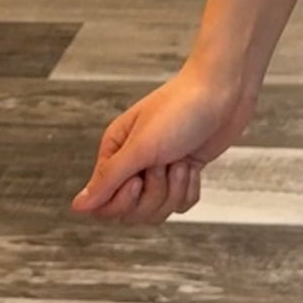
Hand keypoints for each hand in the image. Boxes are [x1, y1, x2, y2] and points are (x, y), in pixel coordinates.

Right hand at [72, 52, 258, 226]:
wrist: (224, 90)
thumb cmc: (180, 109)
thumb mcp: (141, 146)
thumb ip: (108, 179)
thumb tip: (78, 206)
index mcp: (115, 151)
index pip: (104, 203)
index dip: (122, 202)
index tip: (138, 180)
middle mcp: (134, 163)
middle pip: (132, 212)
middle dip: (154, 194)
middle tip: (165, 164)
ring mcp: (160, 169)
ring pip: (158, 210)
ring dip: (174, 189)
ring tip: (182, 160)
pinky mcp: (183, 173)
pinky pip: (181, 205)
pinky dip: (190, 188)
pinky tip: (193, 164)